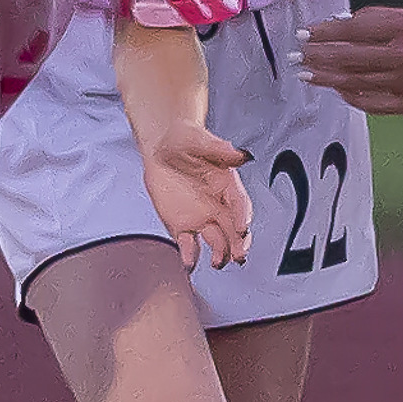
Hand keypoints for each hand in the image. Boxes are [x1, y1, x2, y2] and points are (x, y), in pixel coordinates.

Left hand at [138, 119, 254, 271]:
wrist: (160, 148)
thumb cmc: (183, 140)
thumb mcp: (198, 139)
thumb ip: (219, 148)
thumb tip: (242, 154)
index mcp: (227, 184)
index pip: (240, 202)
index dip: (243, 215)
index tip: (243, 227)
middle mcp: (219, 205)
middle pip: (234, 229)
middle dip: (239, 243)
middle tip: (239, 255)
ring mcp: (202, 218)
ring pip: (217, 241)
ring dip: (220, 253)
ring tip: (218, 262)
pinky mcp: (183, 227)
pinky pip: (190, 245)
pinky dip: (191, 255)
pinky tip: (190, 262)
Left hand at [297, 5, 402, 115]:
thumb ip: (379, 21)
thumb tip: (342, 27)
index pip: (352, 29)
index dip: (324, 32)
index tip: (306, 34)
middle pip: (348, 57)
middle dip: (317, 57)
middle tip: (296, 57)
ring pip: (357, 81)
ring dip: (328, 78)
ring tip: (309, 75)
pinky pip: (375, 103)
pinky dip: (354, 97)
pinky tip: (340, 91)